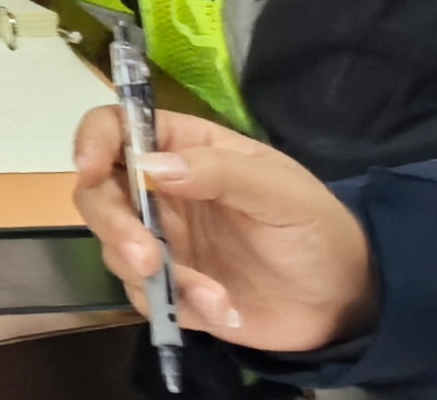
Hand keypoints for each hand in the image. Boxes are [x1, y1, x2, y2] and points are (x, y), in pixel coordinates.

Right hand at [70, 106, 379, 351]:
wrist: (346, 303)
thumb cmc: (316, 229)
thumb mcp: (279, 191)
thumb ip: (219, 172)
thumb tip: (150, 164)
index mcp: (186, 151)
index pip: (117, 127)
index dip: (93, 141)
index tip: (90, 170)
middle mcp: (162, 192)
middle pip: (100, 193)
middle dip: (113, 224)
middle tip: (144, 257)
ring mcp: (164, 241)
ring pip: (113, 246)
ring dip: (149, 273)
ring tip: (211, 294)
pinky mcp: (172, 289)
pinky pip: (145, 295)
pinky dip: (177, 306)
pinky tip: (222, 309)